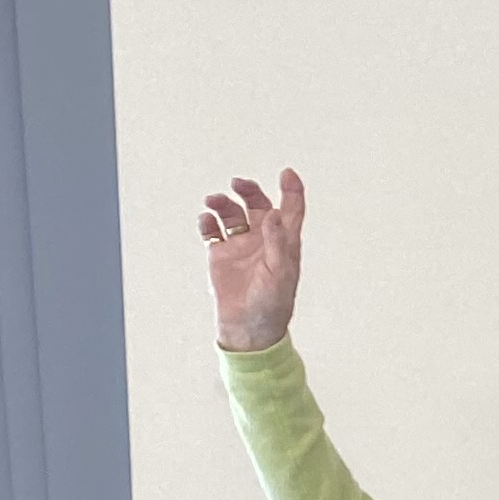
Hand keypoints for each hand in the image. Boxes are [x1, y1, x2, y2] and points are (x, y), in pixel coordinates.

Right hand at [200, 169, 308, 349]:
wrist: (249, 326)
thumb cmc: (272, 304)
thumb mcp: (280, 273)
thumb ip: (277, 243)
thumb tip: (275, 214)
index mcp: (284, 243)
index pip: (291, 210)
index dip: (292, 190)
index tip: (287, 173)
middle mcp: (262, 240)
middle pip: (257, 205)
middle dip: (249, 191)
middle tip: (237, 184)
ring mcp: (240, 246)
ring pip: (231, 214)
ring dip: (223, 204)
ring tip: (213, 202)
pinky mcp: (220, 255)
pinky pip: (212, 231)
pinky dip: (207, 222)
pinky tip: (206, 222)